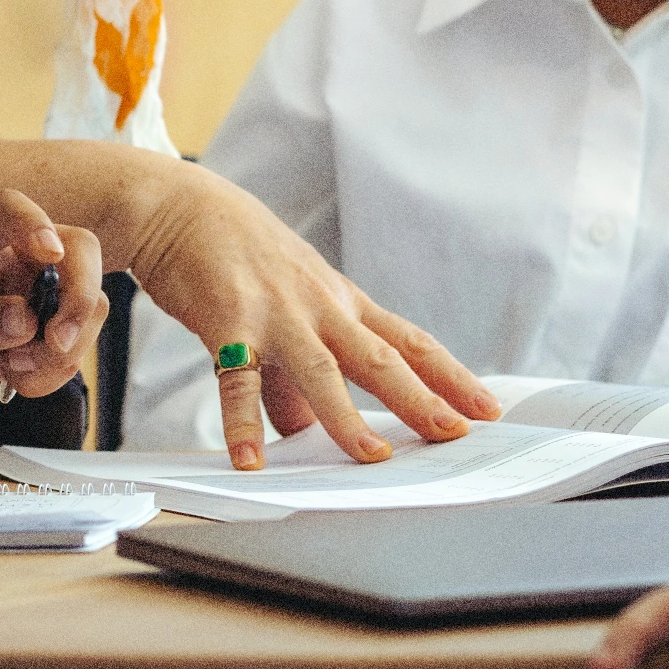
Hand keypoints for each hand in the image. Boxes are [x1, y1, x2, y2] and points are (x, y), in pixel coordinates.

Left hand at [0, 191, 107, 403]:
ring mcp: (34, 290)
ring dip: (63, 348)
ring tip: (12, 368)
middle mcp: (12, 256)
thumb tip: (25, 320)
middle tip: (58, 342)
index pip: (6, 210)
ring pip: (88, 302)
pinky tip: (15, 377)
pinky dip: (55, 370)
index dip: (34, 223)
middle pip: (76, 250)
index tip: (49, 253)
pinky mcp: (45, 325)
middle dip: (79, 297)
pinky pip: (76, 343)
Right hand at [115, 166, 501, 470]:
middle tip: (455, 433)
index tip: (488, 408)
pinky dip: (242, 423)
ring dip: (346, 416)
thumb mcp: (286, 311)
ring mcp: (277, 313)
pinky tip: (250, 460)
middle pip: (381, 358)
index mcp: (343, 304)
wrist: (181, 208)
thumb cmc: (239, 258)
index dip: (451, 377)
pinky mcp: (228, 321)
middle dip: (421, 398)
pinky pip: (236, 381)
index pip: (410, 343)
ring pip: (321, 370)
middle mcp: (320, 307)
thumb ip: (294, 381)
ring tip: (371, 456)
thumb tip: (303, 433)